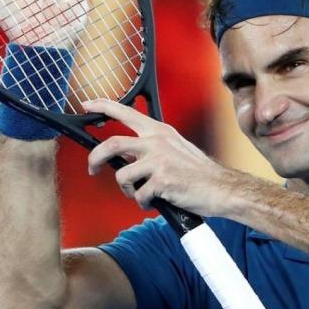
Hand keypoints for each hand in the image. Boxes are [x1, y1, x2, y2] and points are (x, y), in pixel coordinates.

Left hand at [83, 99, 237, 215]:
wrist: (221, 189)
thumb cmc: (198, 174)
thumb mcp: (174, 150)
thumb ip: (149, 149)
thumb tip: (123, 157)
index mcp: (160, 132)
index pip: (125, 112)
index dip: (102, 106)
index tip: (86, 105)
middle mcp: (157, 142)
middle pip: (111, 144)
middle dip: (95, 159)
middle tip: (92, 169)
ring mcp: (159, 161)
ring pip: (122, 176)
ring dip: (126, 190)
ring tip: (140, 194)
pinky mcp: (162, 181)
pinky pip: (138, 195)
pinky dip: (144, 203)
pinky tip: (157, 201)